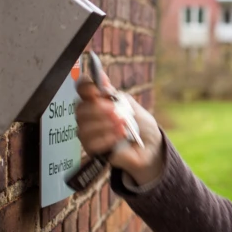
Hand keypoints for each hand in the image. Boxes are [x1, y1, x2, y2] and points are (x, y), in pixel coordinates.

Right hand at [75, 70, 163, 184]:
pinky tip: (121, 136)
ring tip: (123, 125)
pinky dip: (107, 138)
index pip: (83, 90)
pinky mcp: (93, 150)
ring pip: (84, 127)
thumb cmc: (141, 125)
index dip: (86, 87)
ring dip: (105, 124)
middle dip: (98, 109)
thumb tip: (102, 81)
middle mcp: (89, 117)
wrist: (151, 146)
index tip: (98, 90)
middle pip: (80, 109)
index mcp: (98, 102)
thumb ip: (115, 95)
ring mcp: (90, 134)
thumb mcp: (131, 106)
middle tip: (115, 111)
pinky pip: (91, 143)